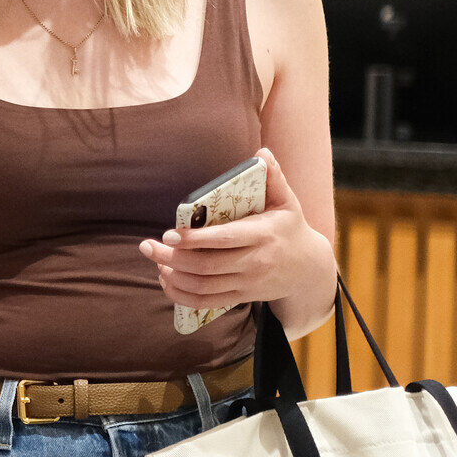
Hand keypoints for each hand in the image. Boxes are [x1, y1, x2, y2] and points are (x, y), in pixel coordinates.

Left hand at [141, 148, 334, 313]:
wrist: (309, 270)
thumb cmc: (291, 229)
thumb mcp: (288, 202)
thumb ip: (274, 177)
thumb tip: (261, 153)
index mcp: (262, 235)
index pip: (224, 239)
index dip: (194, 239)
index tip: (169, 233)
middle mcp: (254, 262)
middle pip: (206, 266)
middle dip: (171, 258)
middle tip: (147, 247)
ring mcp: (247, 283)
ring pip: (203, 287)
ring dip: (173, 276)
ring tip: (155, 261)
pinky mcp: (241, 297)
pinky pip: (206, 302)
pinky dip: (182, 295)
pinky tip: (166, 280)